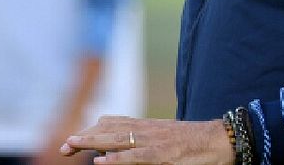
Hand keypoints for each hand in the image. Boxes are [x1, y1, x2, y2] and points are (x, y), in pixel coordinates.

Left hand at [60, 115, 233, 164]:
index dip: (90, 131)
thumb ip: (142, 142)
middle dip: (84, 138)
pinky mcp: (163, 154)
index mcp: (145, 126)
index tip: (73, 140)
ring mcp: (153, 141)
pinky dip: (118, 160)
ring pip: (116, 140)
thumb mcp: (164, 138)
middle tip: (64, 146)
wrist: (219, 140)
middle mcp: (145, 130)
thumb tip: (117, 152)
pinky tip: (102, 162)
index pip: (110, 123)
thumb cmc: (193, 143)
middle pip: (108, 130)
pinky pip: (136, 157)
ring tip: (72, 145)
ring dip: (92, 142)